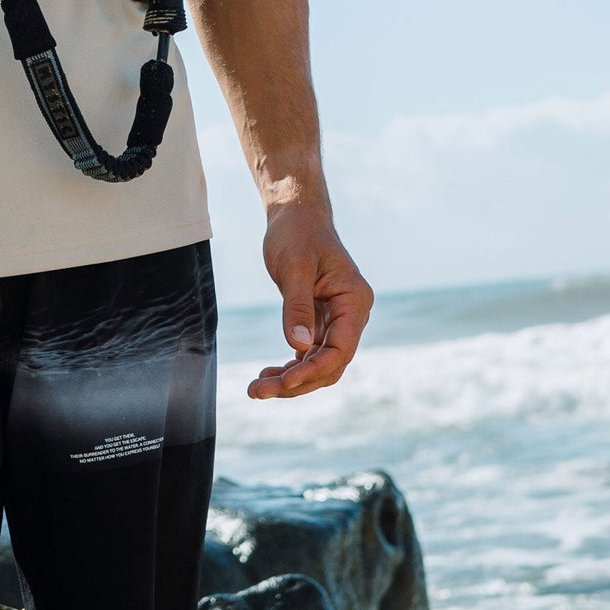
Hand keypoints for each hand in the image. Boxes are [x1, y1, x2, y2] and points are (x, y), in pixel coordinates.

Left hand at [248, 199, 372, 398]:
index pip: (340, 350)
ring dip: (289, 380)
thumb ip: (297, 307)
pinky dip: (289, 367)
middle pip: (330, 365)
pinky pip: (308, 354)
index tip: (282, 383)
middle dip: (296, 383)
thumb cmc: (297, 235)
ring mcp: (337, 321)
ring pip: (318, 364)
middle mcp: (351, 315)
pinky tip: (265, 374)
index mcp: (354, 302)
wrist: (296, 216)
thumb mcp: (294, 268)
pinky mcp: (320, 322)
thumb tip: (297, 346)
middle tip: (256, 392)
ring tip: (255, 389)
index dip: (313, 371)